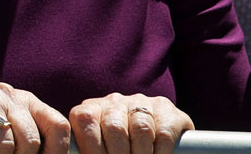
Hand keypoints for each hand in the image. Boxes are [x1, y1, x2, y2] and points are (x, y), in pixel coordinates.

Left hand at [67, 93, 191, 153]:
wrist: (156, 130)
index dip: (92, 148)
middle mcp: (114, 101)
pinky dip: (160, 152)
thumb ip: (91, 148)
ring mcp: (140, 102)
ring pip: (140, 129)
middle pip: (114, 128)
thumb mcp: (100, 144)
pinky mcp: (165, 109)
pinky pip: (163, 133)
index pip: (85, 121)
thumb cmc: (119, 146)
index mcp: (91, 109)